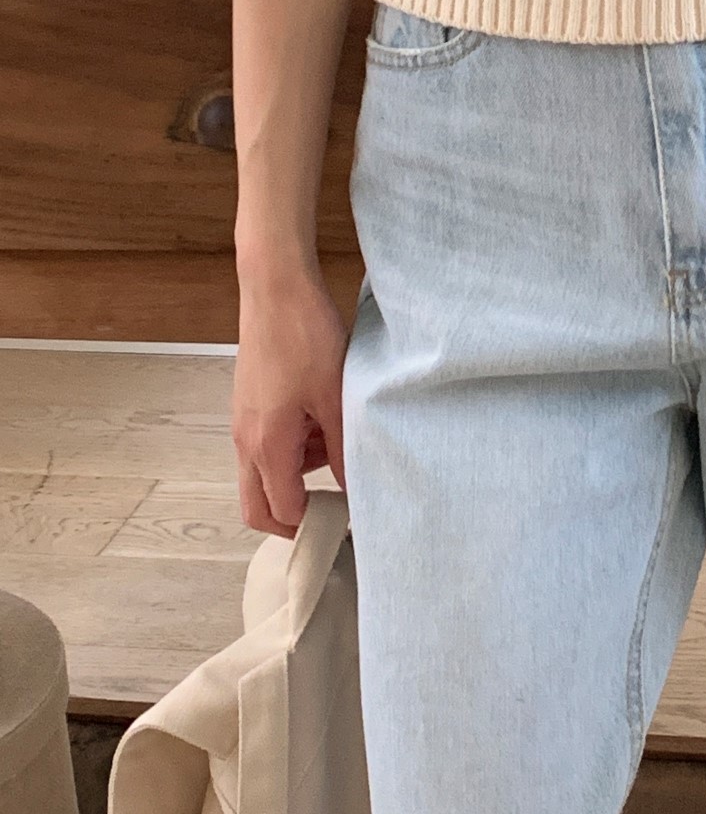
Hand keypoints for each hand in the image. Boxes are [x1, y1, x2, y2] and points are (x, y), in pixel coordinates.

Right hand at [232, 259, 350, 536]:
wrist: (276, 288)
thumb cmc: (305, 338)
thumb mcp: (335, 398)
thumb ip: (343, 450)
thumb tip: (354, 491)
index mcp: (266, 446)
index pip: (282, 512)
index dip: (314, 525)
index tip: (347, 521)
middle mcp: (246, 441)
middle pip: (258, 505)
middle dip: (292, 517)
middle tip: (333, 512)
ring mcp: (244, 421)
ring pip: (262, 473)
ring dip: (296, 475)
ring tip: (336, 447)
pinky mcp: (249, 403)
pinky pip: (266, 443)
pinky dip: (292, 446)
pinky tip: (323, 420)